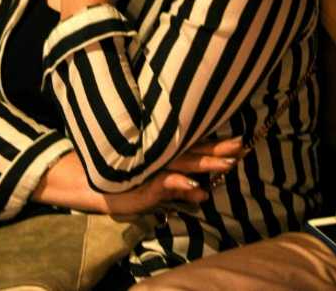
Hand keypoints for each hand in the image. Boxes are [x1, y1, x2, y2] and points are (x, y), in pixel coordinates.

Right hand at [97, 137, 242, 215]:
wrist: (92, 185)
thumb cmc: (126, 183)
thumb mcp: (157, 188)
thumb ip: (179, 188)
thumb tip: (204, 193)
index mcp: (167, 155)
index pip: (197, 147)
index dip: (219, 145)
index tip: (243, 142)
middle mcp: (163, 156)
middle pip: (196, 150)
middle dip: (219, 150)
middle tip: (242, 146)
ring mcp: (154, 166)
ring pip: (184, 162)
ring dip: (205, 162)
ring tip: (227, 163)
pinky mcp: (143, 178)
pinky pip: (164, 180)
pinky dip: (179, 181)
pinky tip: (194, 183)